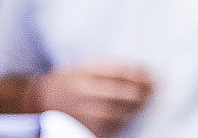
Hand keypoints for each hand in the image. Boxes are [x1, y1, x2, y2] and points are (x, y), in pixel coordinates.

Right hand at [35, 61, 152, 134]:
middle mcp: (87, 97)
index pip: (121, 75)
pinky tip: (130, 111)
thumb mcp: (87, 67)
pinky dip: (126, 118)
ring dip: (138, 106)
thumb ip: (113, 68)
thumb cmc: (70, 81)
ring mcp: (89, 116)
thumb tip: (141, 70)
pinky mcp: (90, 130)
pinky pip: (117, 125)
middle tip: (153, 88)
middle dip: (144, 91)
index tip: (151, 75)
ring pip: (125, 112)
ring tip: (144, 99)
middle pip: (126, 95)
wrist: (44, 101)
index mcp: (86, 77)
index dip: (140, 75)